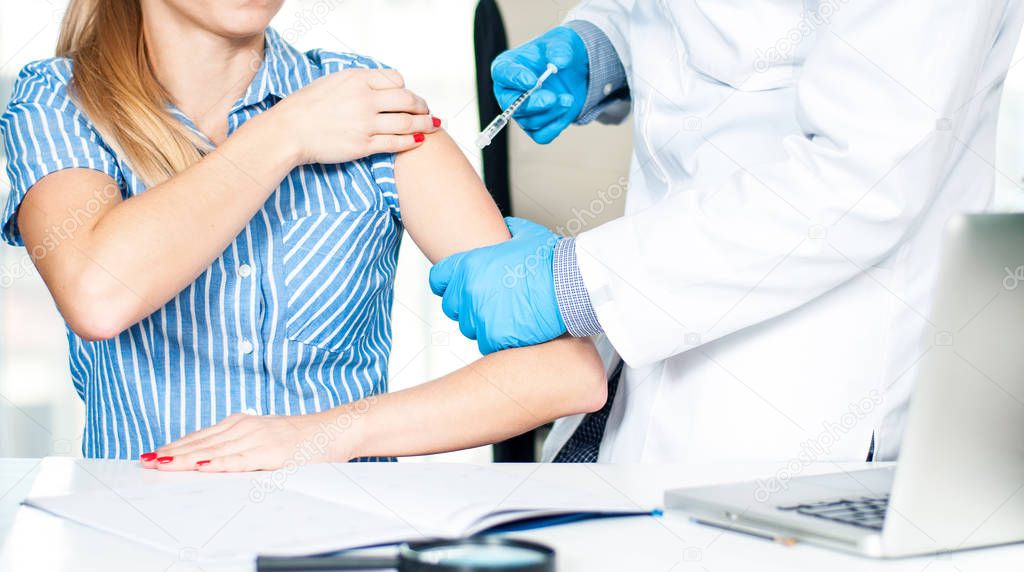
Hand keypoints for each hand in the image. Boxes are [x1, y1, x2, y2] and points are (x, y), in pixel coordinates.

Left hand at [139, 409, 362, 471]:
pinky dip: (215, 463)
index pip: (202, 436)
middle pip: (201, 442)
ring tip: (160, 464)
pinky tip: (198, 466)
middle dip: (171, 452)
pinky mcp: (270, 453)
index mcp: (244, 423)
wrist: (337, 429)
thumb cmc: (306, 438)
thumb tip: (217, 456)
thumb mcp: (269, 435)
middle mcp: (247, 427)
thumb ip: (245, 443)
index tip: (154, 453)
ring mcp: (258, 439)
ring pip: (213, 451)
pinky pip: (237, 460)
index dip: (176, 445)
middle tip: (145, 461)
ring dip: (184, 458)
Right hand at [269, 68, 440, 164]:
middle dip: (422, 106)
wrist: (288, 131)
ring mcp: (365, 123)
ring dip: (425, 124)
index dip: (407, 89)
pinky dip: (412, 141)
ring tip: (434, 126)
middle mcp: (364, 99)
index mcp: (356, 79)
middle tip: (429, 112)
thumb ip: (357, 81)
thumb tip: (379, 84)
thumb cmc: (305, 107)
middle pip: (407, 100)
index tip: (411, 96)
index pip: (395, 80)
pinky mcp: (363, 145)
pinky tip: (419, 141)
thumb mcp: (331, 81)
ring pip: (407, 122)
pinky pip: (396, 143)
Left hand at [429, 217, 566, 354]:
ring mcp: (480, 316)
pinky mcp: (495, 337)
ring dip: (484, 325)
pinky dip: (499, 341)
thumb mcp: (527, 235)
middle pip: (452, 307)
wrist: (571, 286)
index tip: (456, 288)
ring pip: (469, 328)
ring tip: (508, 318)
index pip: (438, 279)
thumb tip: (505, 228)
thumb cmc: (552, 260)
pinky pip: (487, 345)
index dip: (447, 284)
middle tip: (491, 304)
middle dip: (467, 306)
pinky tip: (516, 331)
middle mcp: (469, 291)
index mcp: (470, 265)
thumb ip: (508, 232)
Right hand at [491, 27, 588, 143]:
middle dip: (532, 104)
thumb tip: (558, 62)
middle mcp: (510, 92)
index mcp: (509, 66)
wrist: (577, 70)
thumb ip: (560, 49)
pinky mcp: (536, 126)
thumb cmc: (561, 52)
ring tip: (569, 98)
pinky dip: (555, 126)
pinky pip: (541, 135)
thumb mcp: (564, 42)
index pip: (502, 73)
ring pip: (529, 121)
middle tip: (552, 97)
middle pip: (510, 105)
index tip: (532, 80)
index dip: (514, 79)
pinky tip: (566, 111)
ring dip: (551, 112)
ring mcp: (522, 112)